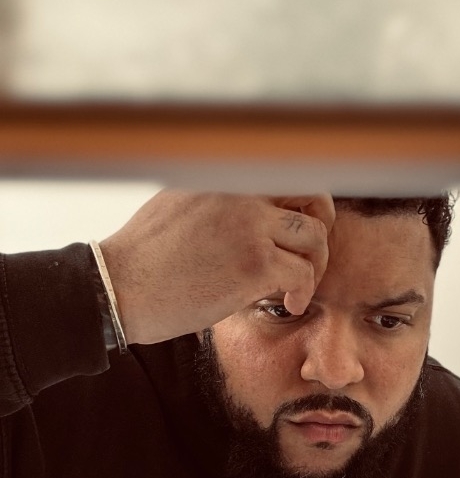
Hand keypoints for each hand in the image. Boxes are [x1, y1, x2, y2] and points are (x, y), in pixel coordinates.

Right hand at [99, 191, 334, 343]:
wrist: (119, 287)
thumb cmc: (143, 257)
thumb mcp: (178, 202)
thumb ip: (217, 198)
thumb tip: (249, 210)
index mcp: (224, 175)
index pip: (285, 174)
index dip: (300, 202)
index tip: (297, 228)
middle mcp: (242, 193)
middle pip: (312, 195)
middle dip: (322, 225)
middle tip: (310, 254)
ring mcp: (251, 226)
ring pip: (314, 237)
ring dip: (315, 264)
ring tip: (297, 285)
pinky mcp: (256, 264)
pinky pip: (303, 274)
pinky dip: (303, 293)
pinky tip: (289, 303)